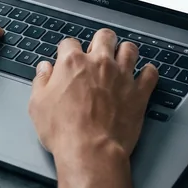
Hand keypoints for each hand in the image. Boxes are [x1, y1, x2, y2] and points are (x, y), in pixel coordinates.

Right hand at [29, 29, 158, 161]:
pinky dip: (148, 73)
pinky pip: (150, 74)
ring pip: (129, 49)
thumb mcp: (38, 105)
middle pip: (105, 36)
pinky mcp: (138, 93)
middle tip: (98, 52)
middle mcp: (99, 63)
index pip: (69, 43)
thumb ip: (41, 81)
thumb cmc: (63, 130)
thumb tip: (44, 69)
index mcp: (72, 63)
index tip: (67, 58)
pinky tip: (144, 75)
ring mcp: (122, 76)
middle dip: (101, 41)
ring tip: (121, 59)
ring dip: (125, 52)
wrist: (91, 150)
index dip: (67, 50)